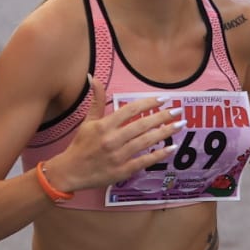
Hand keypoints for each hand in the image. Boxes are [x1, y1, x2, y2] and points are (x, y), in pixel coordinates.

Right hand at [45, 76, 180, 191]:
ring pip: (146, 142)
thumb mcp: (88, 121)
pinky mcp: (123, 171)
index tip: (163, 99)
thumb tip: (94, 78)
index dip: (148, 103)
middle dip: (162, 117)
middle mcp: (112, 140)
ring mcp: (118, 156)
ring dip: (165, 132)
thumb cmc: (80, 145)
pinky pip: (144, 161)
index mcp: (104, 126)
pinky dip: (159, 155)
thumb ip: (96, 100)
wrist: (70, 172)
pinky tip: (171, 148)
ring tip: (179, 125)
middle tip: (178, 111)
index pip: (130, 110)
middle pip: (142, 125)